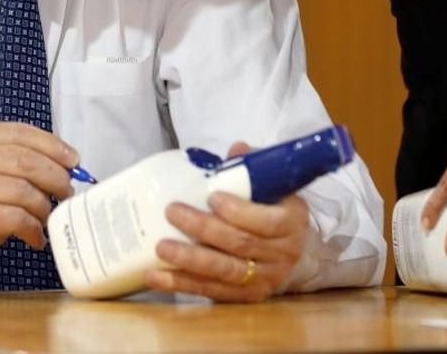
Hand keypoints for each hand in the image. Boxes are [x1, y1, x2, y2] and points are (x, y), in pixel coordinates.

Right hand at [0, 122, 78, 292]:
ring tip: (47, 221)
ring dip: (44, 208)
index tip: (73, 160)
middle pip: (24, 160)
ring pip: (23, 190)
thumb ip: (14, 164)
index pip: (18, 133)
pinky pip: (15, 217)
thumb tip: (64, 163)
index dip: (51, 145)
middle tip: (67, 193)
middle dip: (55, 177)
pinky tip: (35, 238)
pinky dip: (33, 229)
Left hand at [144, 141, 308, 301]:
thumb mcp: (270, 186)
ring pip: (224, 272)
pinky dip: (181, 284)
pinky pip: (211, 291)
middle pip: (240, 244)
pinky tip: (154, 276)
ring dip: (189, 261)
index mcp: (292, 221)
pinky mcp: (245, 296)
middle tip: (172, 212)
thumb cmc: (271, 209)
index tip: (211, 197)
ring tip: (161, 248)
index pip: (267, 221)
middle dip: (204, 229)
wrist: (290, 250)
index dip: (238, 211)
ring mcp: (264, 279)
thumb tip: (236, 149)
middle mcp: (283, 253)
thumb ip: (252, 169)